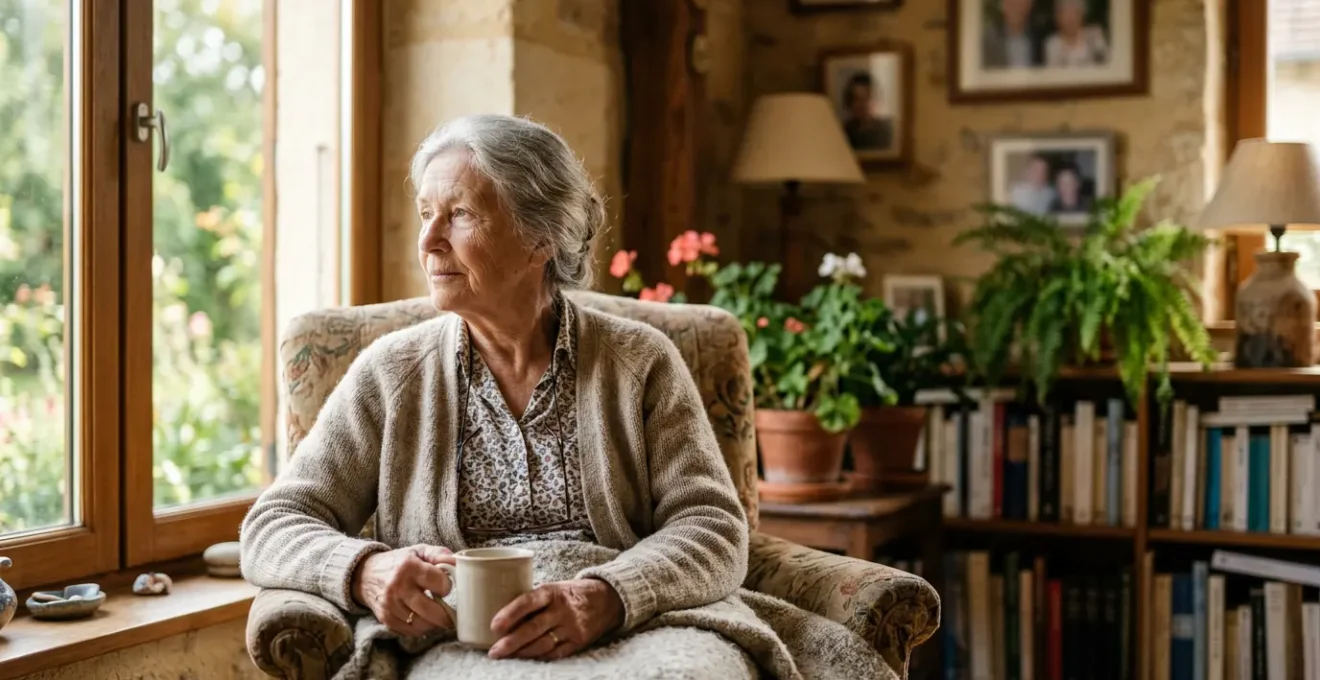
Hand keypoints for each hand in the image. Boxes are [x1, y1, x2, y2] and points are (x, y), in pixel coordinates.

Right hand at [351, 544, 455, 636]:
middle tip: (452, 613)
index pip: (437, 582)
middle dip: (445, 614)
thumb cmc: (398, 562)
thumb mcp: (418, 551)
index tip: (446, 586)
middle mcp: (397, 587)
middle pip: (429, 609)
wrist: (366, 574)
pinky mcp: (385, 619)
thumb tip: (458, 563)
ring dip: (434, 624)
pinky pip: (409, 631)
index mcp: (408, 567)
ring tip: (440, 618)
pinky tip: (425, 621)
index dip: (447, 586)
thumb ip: (439, 554)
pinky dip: (421, 629)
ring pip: (420, 624)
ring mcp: (390, 605)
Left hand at [487, 578, 623, 659]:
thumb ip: (534, 601)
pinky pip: (556, 653)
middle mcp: (563, 610)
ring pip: (543, 644)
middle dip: (511, 642)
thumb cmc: (571, 593)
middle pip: (533, 628)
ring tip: (505, 656)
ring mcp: (572, 627)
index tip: (494, 625)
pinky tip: (526, 659)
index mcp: (553, 592)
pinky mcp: (579, 642)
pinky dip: (539, 657)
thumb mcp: (554, 588)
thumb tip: (502, 614)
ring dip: (522, 652)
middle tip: (494, 651)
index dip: (510, 613)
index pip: (529, 601)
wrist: (606, 599)